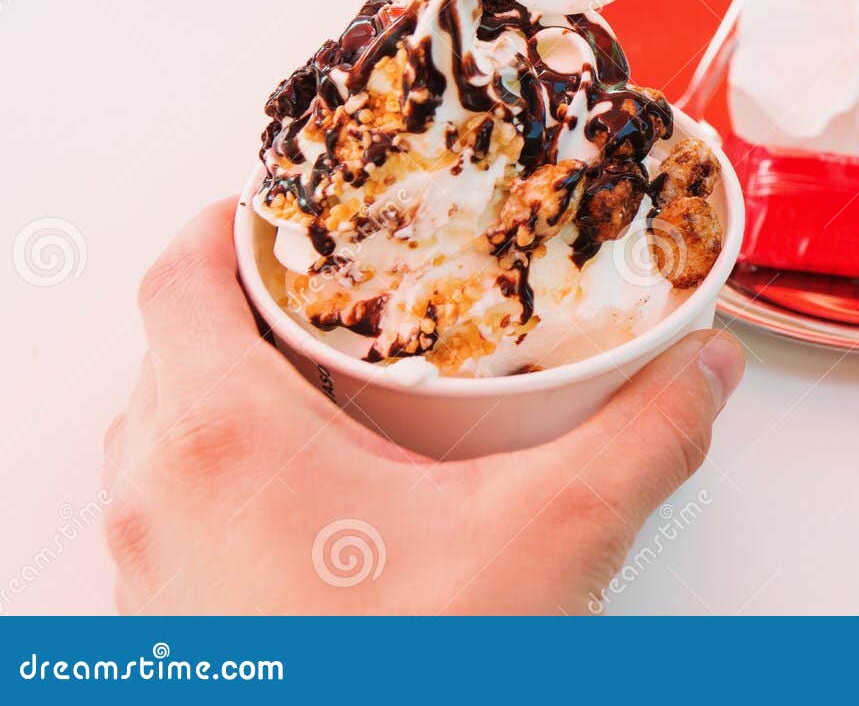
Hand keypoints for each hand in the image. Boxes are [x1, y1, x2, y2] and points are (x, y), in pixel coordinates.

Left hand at [103, 201, 744, 613]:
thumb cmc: (399, 682)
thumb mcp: (551, 541)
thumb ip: (643, 437)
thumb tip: (703, 371)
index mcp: (220, 439)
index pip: (181, 274)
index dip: (235, 217)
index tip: (295, 201)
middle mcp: (161, 496)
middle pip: (179, 345)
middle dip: (264, 303)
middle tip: (348, 285)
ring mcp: (156, 572)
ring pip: (177, 432)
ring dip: (248, 388)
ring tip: (348, 381)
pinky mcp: (178, 630)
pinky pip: (187, 507)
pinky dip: (243, 471)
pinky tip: (338, 497)